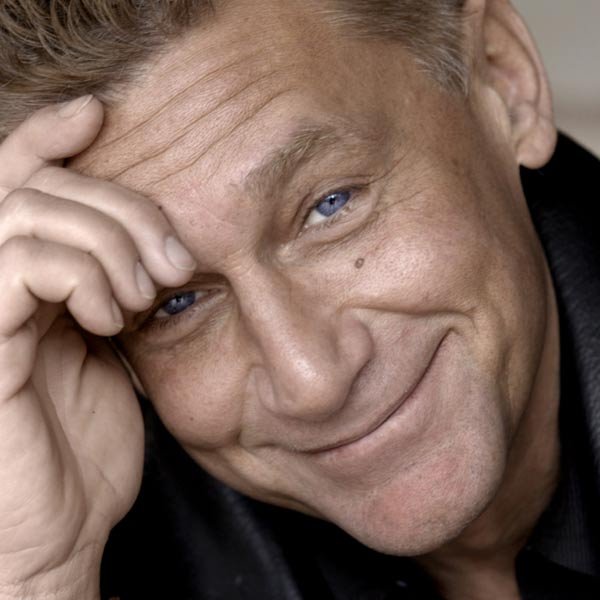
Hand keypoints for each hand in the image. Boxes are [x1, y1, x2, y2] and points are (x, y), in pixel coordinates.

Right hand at [0, 96, 194, 597]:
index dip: (53, 136)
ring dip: (107, 242)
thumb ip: (112, 289)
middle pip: (41, 187)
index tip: (100, 113)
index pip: (22, 181)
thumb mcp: (114, 354)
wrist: (66, 526)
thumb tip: (143, 242)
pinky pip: (19, 263)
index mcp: (26, 283)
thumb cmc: (90, 445)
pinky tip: (110, 315)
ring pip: (29, 213)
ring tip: (144, 295)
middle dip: (121, 207)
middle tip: (174, 262)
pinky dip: (80, 274)